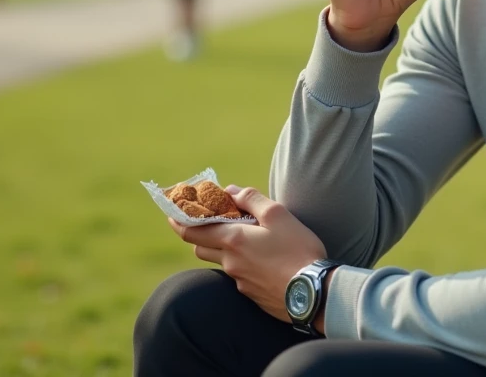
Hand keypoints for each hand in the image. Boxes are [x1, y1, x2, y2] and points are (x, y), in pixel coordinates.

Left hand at [170, 186, 326, 321]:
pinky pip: (238, 276)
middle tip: (210, 222)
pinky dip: (242, 264)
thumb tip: (231, 191)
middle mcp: (230, 263)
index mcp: (233, 241)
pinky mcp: (252, 295)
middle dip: (201, 234)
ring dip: (223, 249)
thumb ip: (252, 200)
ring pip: (221, 262)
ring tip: (242, 239)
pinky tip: (262, 260)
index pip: (192, 231)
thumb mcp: (278, 215)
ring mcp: (240, 282)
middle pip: (201, 249)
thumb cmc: (298, 251)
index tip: (172, 212)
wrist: (313, 293)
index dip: (178, 220)